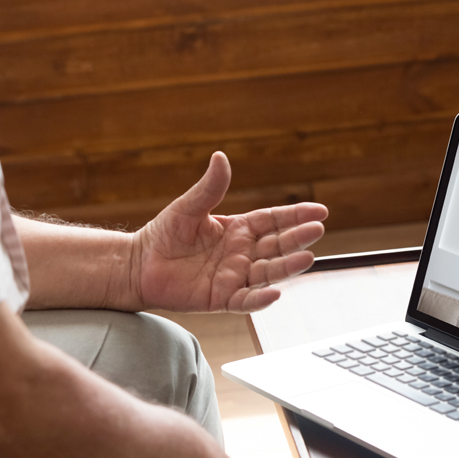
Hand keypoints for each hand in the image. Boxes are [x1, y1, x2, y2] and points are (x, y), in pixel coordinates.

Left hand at [130, 152, 327, 312]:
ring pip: (268, 271)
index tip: (319, 211)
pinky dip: (260, 299)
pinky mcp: (221, 298)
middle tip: (317, 230)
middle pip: (277, 245)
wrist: (139, 265)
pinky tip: (275, 293)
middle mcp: (242, 253)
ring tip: (307, 258)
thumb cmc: (164, 234)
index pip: (273, 220)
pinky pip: (245, 300)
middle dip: (298, 238)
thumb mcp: (189, 206)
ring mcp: (234, 276)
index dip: (296, 216)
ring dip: (288, 266)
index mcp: (238, 229)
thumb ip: (209, 187)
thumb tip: (220, 157)